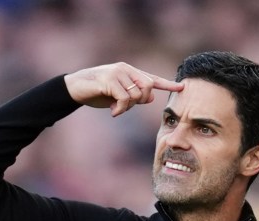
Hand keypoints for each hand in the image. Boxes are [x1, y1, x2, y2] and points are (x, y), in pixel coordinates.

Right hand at [64, 62, 182, 116]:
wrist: (76, 88)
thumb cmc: (98, 92)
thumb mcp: (118, 97)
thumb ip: (135, 96)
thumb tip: (152, 97)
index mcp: (130, 73)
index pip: (152, 79)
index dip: (168, 84)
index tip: (182, 87)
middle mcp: (126, 69)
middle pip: (147, 87)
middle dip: (140, 101)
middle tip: (127, 107)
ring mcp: (117, 72)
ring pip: (136, 94)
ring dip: (127, 108)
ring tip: (117, 109)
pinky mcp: (109, 79)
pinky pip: (124, 98)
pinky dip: (120, 110)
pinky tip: (113, 113)